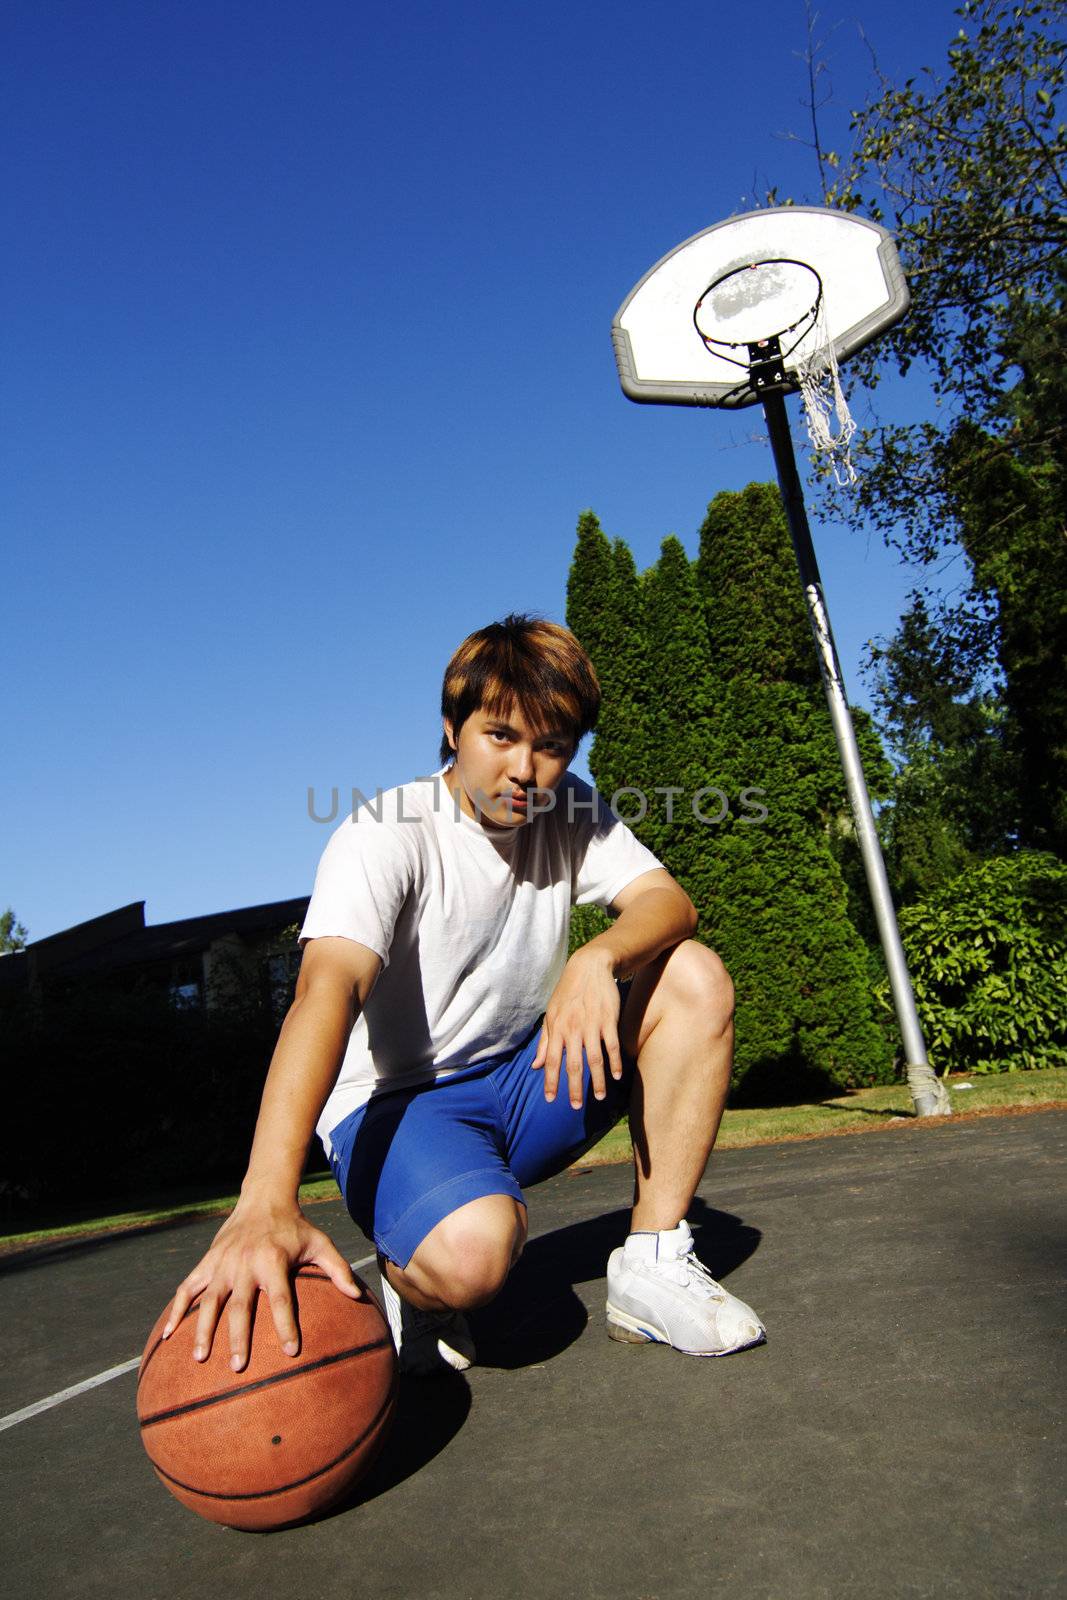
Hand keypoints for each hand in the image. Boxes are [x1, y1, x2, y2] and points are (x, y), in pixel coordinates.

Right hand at [162, 1197, 362, 1371]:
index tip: (292, 1351)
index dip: (287, 1326)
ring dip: (203, 1330)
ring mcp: (222, 1264)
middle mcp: (245, 1264)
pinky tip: (167, 1335)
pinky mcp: (207, 1263)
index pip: (281, 1299)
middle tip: (238, 1368)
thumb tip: (357, 1296)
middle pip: (240, 1307)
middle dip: (238, 1338)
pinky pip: (187, 1289)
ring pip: (209, 1301)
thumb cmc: (295, 1227)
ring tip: (200, 1359)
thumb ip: (338, 1270)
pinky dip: (176, 1311)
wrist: (263, 1199)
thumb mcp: (320, 1243)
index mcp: (273, 1261)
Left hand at [531, 945, 622, 1108]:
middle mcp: (573, 1028)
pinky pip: (612, 1045)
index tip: (551, 1100)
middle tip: (576, 1107)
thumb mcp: (551, 1013)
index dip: (551, 1081)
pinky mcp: (609, 1019)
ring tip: (599, 1097)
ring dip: (597, 1080)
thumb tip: (536, 1066)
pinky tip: (616, 1076)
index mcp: (557, 1028)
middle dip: (574, 1088)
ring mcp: (592, 1024)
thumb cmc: (568, 992)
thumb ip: (544, 1042)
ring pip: (594, 1058)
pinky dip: (615, 1062)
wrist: (590, 966)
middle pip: (573, 1064)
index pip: (552, 1060)